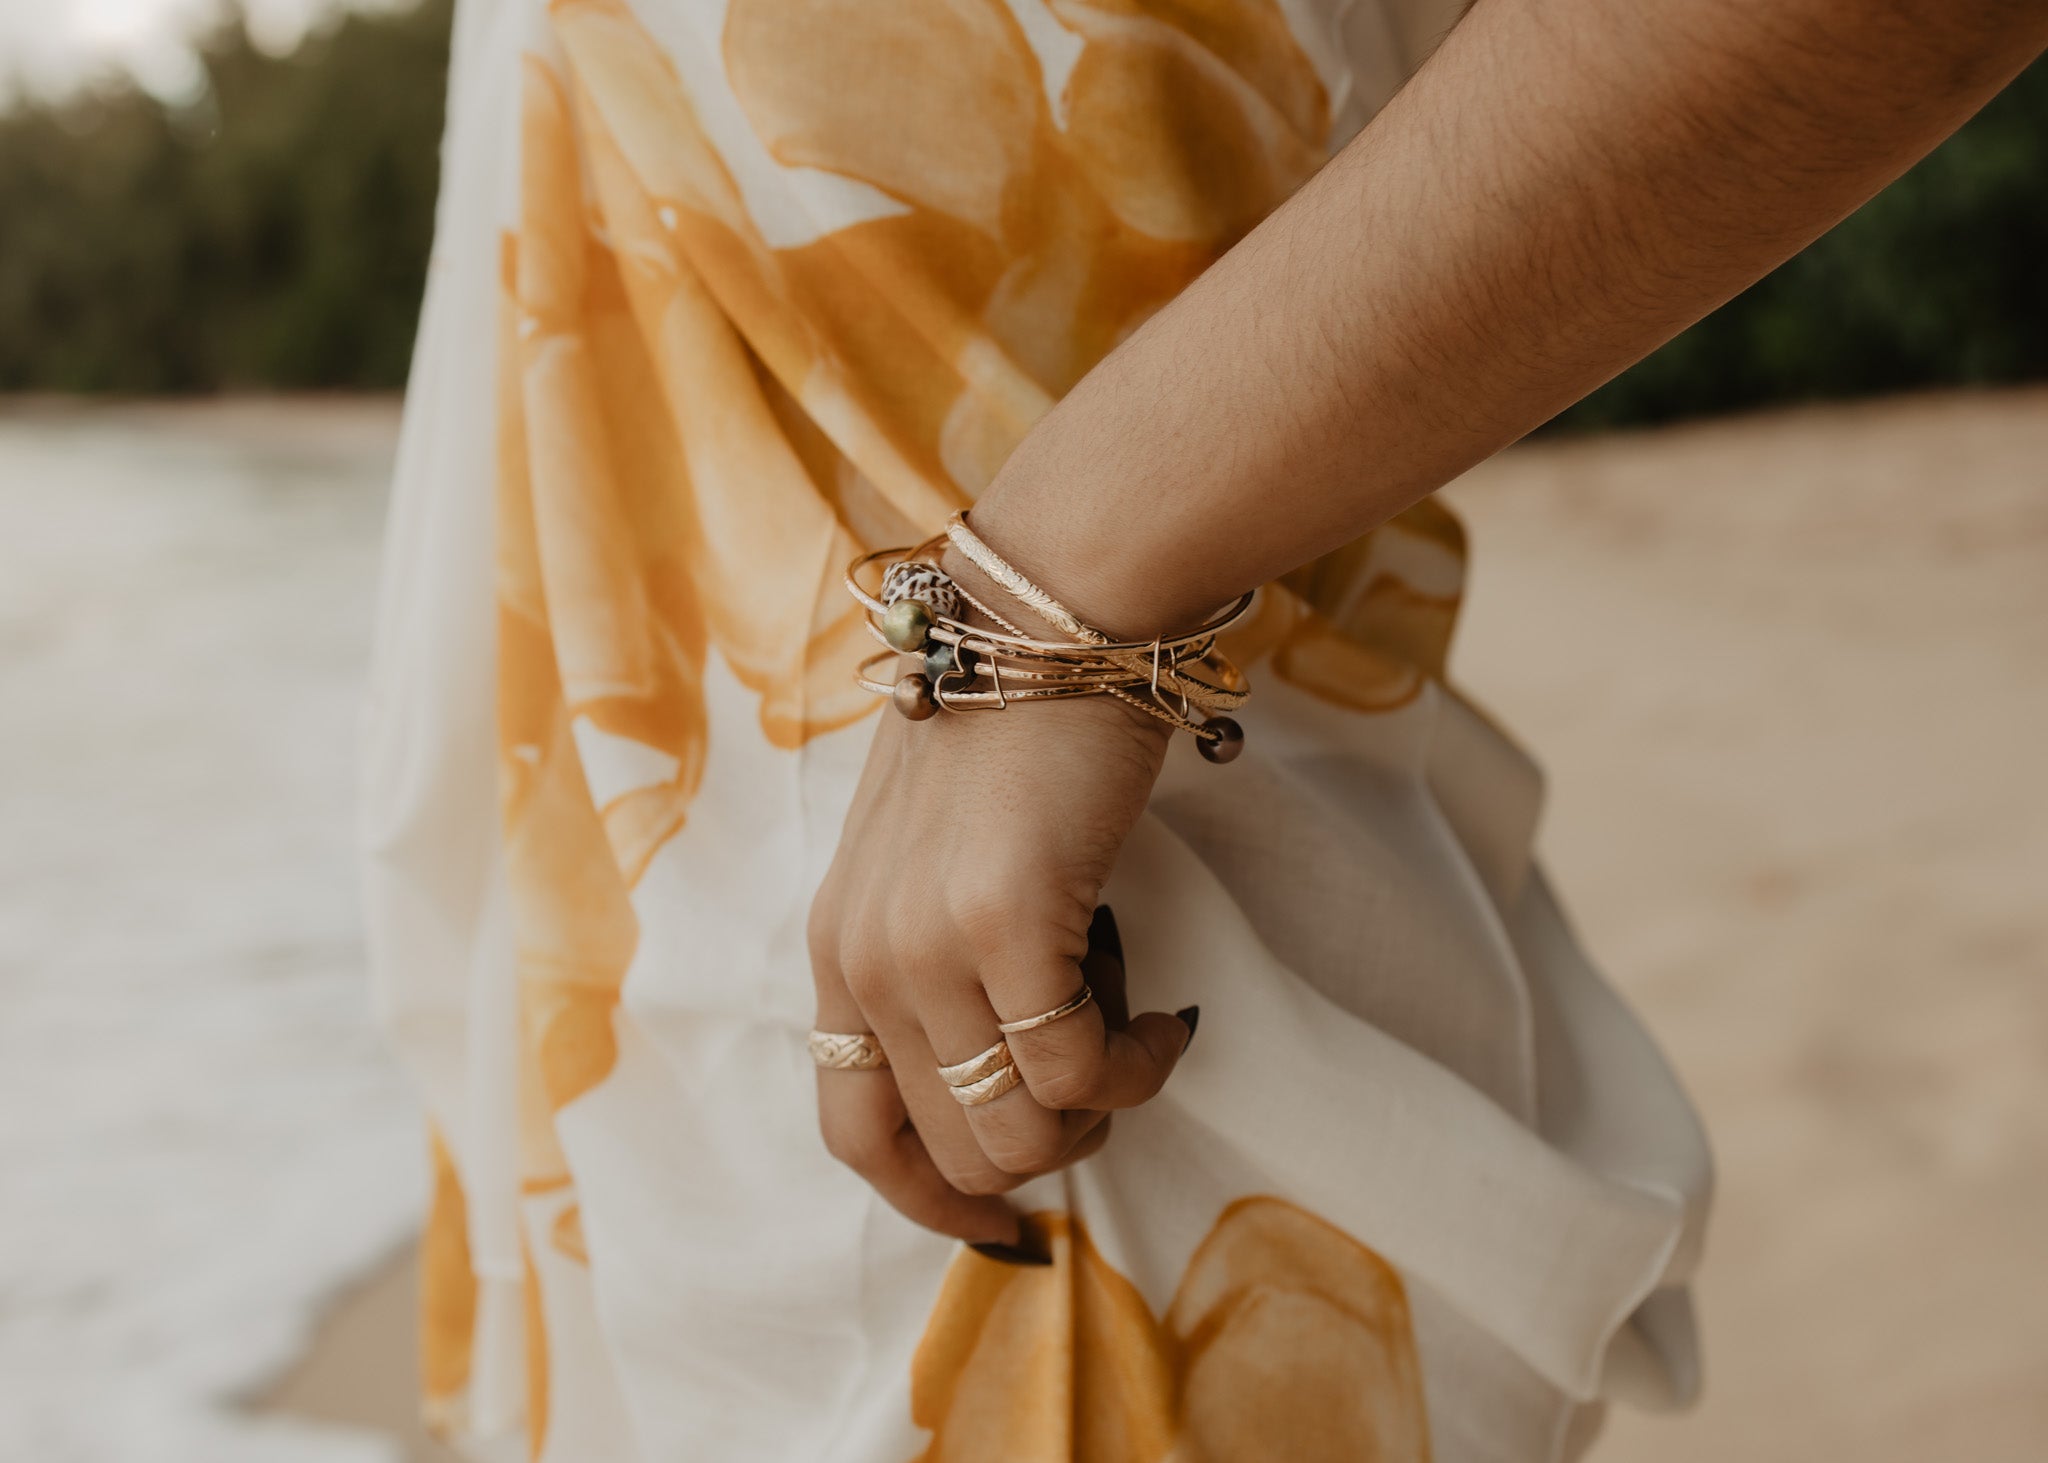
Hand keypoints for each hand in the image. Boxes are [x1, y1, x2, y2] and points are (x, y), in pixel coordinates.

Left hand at [807, 684, 1195, 1249]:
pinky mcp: (1008, 923)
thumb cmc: (1009, 727)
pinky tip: (1164, 1019)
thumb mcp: (928, 856)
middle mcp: (865, 960)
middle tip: (1106, 1078)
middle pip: (954, 1150)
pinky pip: (1080, 1071)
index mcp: (838, 947)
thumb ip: (934, 953)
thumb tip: (1002, 1062)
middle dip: (1048, 1143)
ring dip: (1098, 1111)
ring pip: (1021, 1131)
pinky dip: (1137, 1069)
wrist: (1049, 618)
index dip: (928, 1197)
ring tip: (1137, 1039)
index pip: (853, 1131)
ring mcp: (928, 946)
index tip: (1000, 1215)